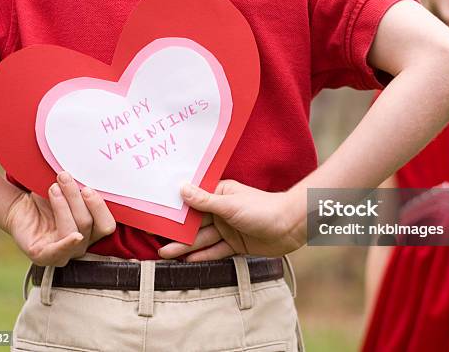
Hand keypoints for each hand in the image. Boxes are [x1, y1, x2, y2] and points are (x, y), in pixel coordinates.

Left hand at [4, 172, 115, 266]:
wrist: (18, 208)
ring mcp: (64, 252)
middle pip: (87, 223)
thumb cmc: (47, 199)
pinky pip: (59, 252)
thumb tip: (95, 169)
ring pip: (74, 230)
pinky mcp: (43, 256)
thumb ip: (82, 187)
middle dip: (75, 198)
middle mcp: (81, 243)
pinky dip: (68, 244)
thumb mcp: (67, 191)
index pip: (106, 225)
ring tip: (52, 188)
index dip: (99, 207)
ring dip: (63, 206)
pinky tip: (75, 236)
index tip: (87, 187)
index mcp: (92, 230)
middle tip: (64, 177)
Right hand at [158, 180, 305, 260]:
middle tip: (156, 241)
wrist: (291, 226)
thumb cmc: (263, 208)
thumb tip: (181, 188)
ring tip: (166, 254)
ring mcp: (229, 228)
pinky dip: (203, 256)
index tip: (156, 214)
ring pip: (203, 239)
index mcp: (220, 194)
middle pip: (195, 223)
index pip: (193, 201)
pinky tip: (187, 261)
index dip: (175, 209)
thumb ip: (204, 201)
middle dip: (177, 232)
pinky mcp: (236, 244)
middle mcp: (222, 211)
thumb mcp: (230, 204)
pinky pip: (216, 250)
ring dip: (186, 246)